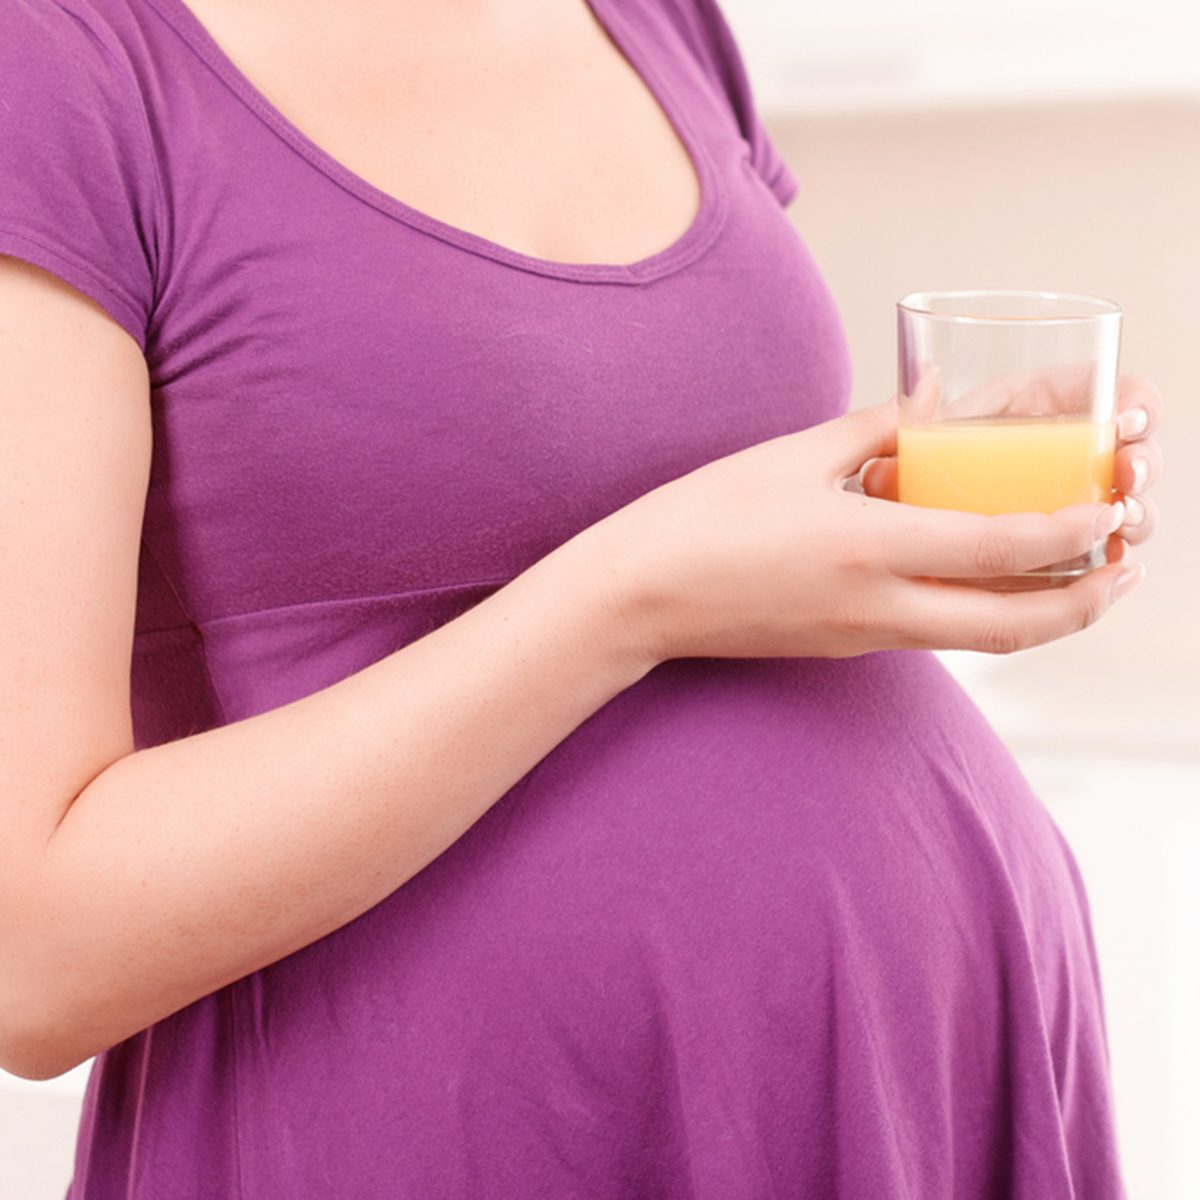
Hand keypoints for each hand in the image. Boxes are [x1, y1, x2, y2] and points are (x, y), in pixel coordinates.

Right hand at [587, 399, 1143, 664]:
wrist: (636, 598)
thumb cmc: (700, 519)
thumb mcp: (791, 457)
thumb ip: (876, 429)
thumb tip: (937, 404)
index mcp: (866, 547)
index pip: (1002, 548)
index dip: (1073, 530)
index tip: (1111, 504)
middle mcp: (877, 606)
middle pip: (1015, 624)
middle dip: (1088, 599)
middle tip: (1127, 563)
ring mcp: (863, 636)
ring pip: (984, 637)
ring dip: (1048, 613)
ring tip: (1085, 576)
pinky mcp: (846, 645)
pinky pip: (938, 631)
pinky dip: (986, 608)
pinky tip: (991, 573)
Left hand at [859, 371, 1162, 562]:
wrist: (880, 512)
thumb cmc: (904, 463)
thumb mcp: (902, 444)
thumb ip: (899, 430)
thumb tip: (905, 420)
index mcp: (1036, 404)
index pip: (1107, 388)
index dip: (1134, 400)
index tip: (1126, 419)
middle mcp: (1062, 449)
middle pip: (1128, 449)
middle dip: (1143, 461)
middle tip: (1129, 476)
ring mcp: (1068, 499)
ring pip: (1123, 503)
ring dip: (1136, 511)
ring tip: (1123, 520)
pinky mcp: (1060, 547)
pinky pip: (1098, 551)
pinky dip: (1108, 557)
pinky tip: (1109, 565)